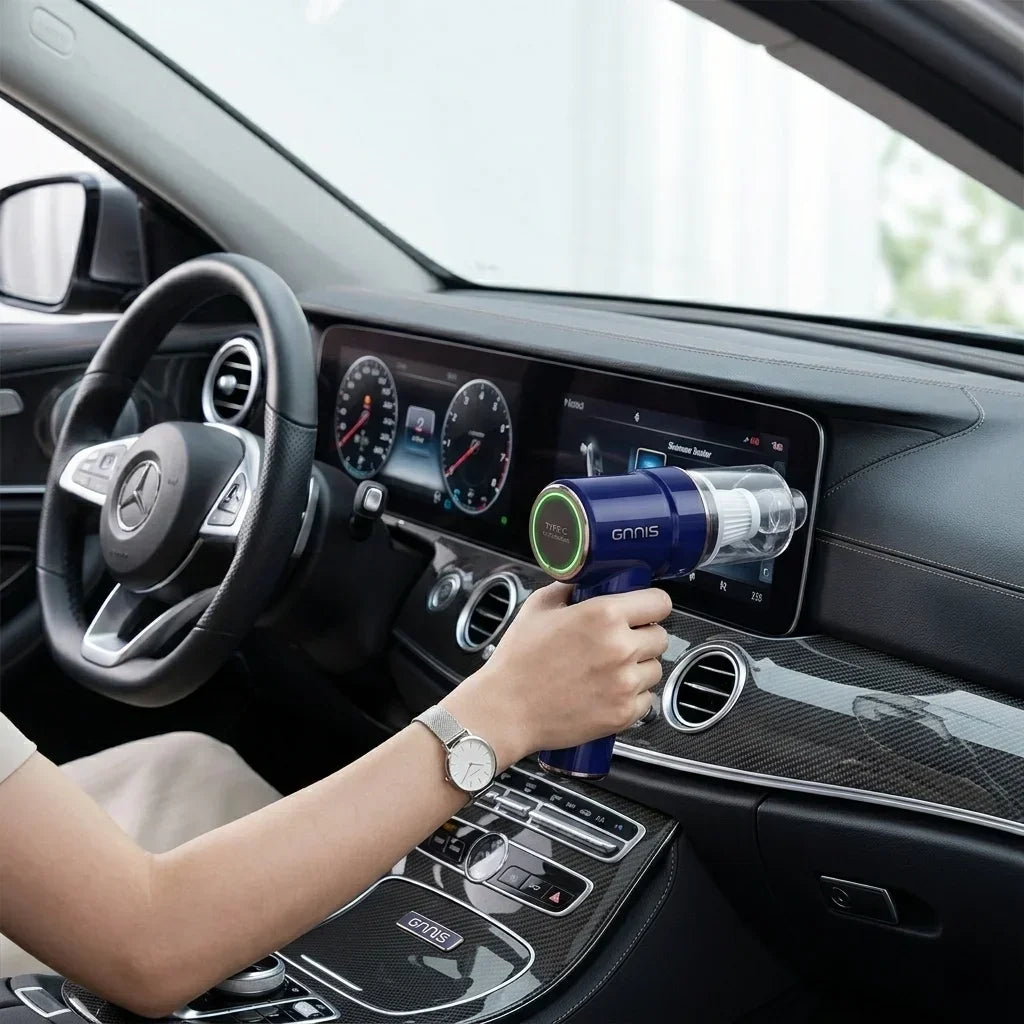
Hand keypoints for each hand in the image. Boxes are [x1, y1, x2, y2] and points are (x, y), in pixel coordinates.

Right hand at [442, 583, 671, 766]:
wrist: (506, 710)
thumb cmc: (517, 662)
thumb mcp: (537, 608)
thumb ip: (568, 589)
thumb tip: (584, 582)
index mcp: (603, 615)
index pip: (659, 602)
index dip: (652, 605)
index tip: (646, 610)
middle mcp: (620, 647)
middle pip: (660, 636)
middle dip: (643, 637)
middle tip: (619, 642)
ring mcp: (625, 683)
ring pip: (655, 669)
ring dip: (639, 668)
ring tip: (609, 670)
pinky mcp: (624, 713)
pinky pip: (647, 700)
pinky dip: (632, 697)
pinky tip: (607, 692)